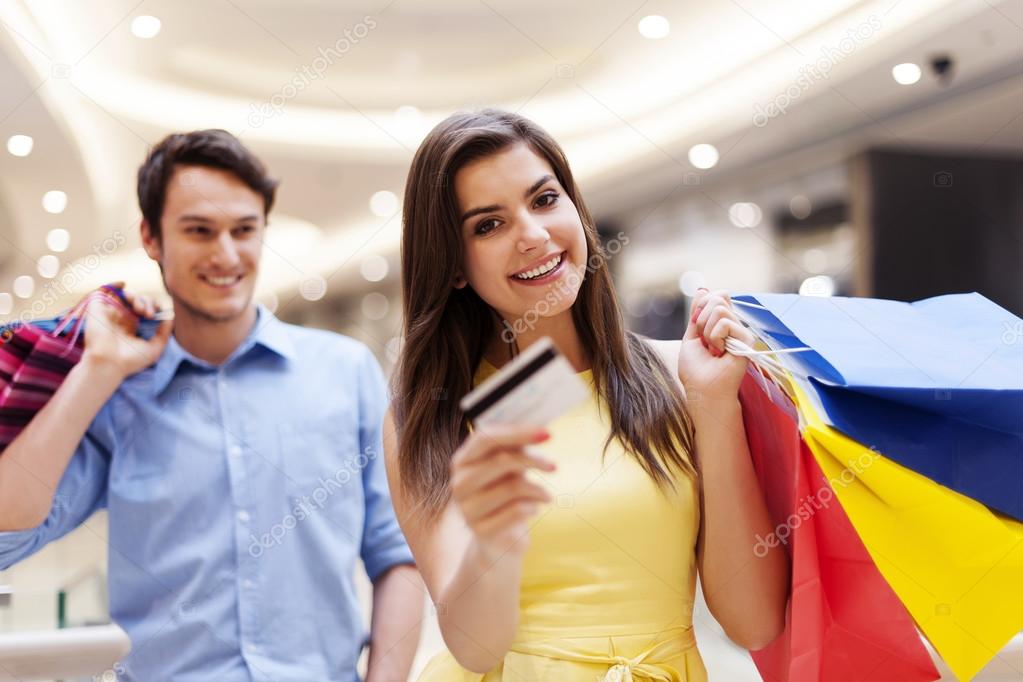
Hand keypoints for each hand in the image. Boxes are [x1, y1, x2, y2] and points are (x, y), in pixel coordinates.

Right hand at [81, 283, 172, 378]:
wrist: (109, 364)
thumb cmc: (131, 360)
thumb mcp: (155, 349)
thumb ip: (164, 333)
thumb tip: (170, 317)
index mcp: (133, 327)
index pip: (146, 309)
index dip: (154, 306)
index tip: (157, 314)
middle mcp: (121, 318)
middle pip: (139, 300)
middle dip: (148, 302)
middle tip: (148, 314)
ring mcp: (110, 313)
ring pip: (126, 295)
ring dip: (137, 297)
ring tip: (141, 310)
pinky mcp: (98, 309)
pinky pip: (104, 290)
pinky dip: (114, 284)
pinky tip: (123, 285)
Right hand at [450, 424, 555, 560]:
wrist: (498, 539)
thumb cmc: (505, 494)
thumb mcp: (509, 468)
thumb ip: (516, 448)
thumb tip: (541, 431)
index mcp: (463, 460)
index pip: (485, 437)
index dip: (517, 433)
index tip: (546, 433)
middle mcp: (459, 483)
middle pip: (501, 460)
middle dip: (533, 460)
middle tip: (553, 466)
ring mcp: (467, 508)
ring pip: (512, 487)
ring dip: (538, 490)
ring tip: (546, 495)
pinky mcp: (480, 531)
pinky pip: (516, 511)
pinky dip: (532, 507)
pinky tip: (533, 509)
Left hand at [677, 288, 754, 402]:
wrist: (703, 390)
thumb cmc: (696, 369)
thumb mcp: (691, 336)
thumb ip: (697, 313)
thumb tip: (701, 288)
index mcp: (721, 324)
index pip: (714, 296)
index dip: (701, 307)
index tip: (697, 328)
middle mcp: (733, 325)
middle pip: (716, 299)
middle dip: (702, 320)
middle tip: (705, 342)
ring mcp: (740, 332)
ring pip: (720, 309)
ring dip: (708, 331)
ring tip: (713, 349)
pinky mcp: (746, 339)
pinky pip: (725, 323)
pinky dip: (715, 337)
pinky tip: (720, 352)